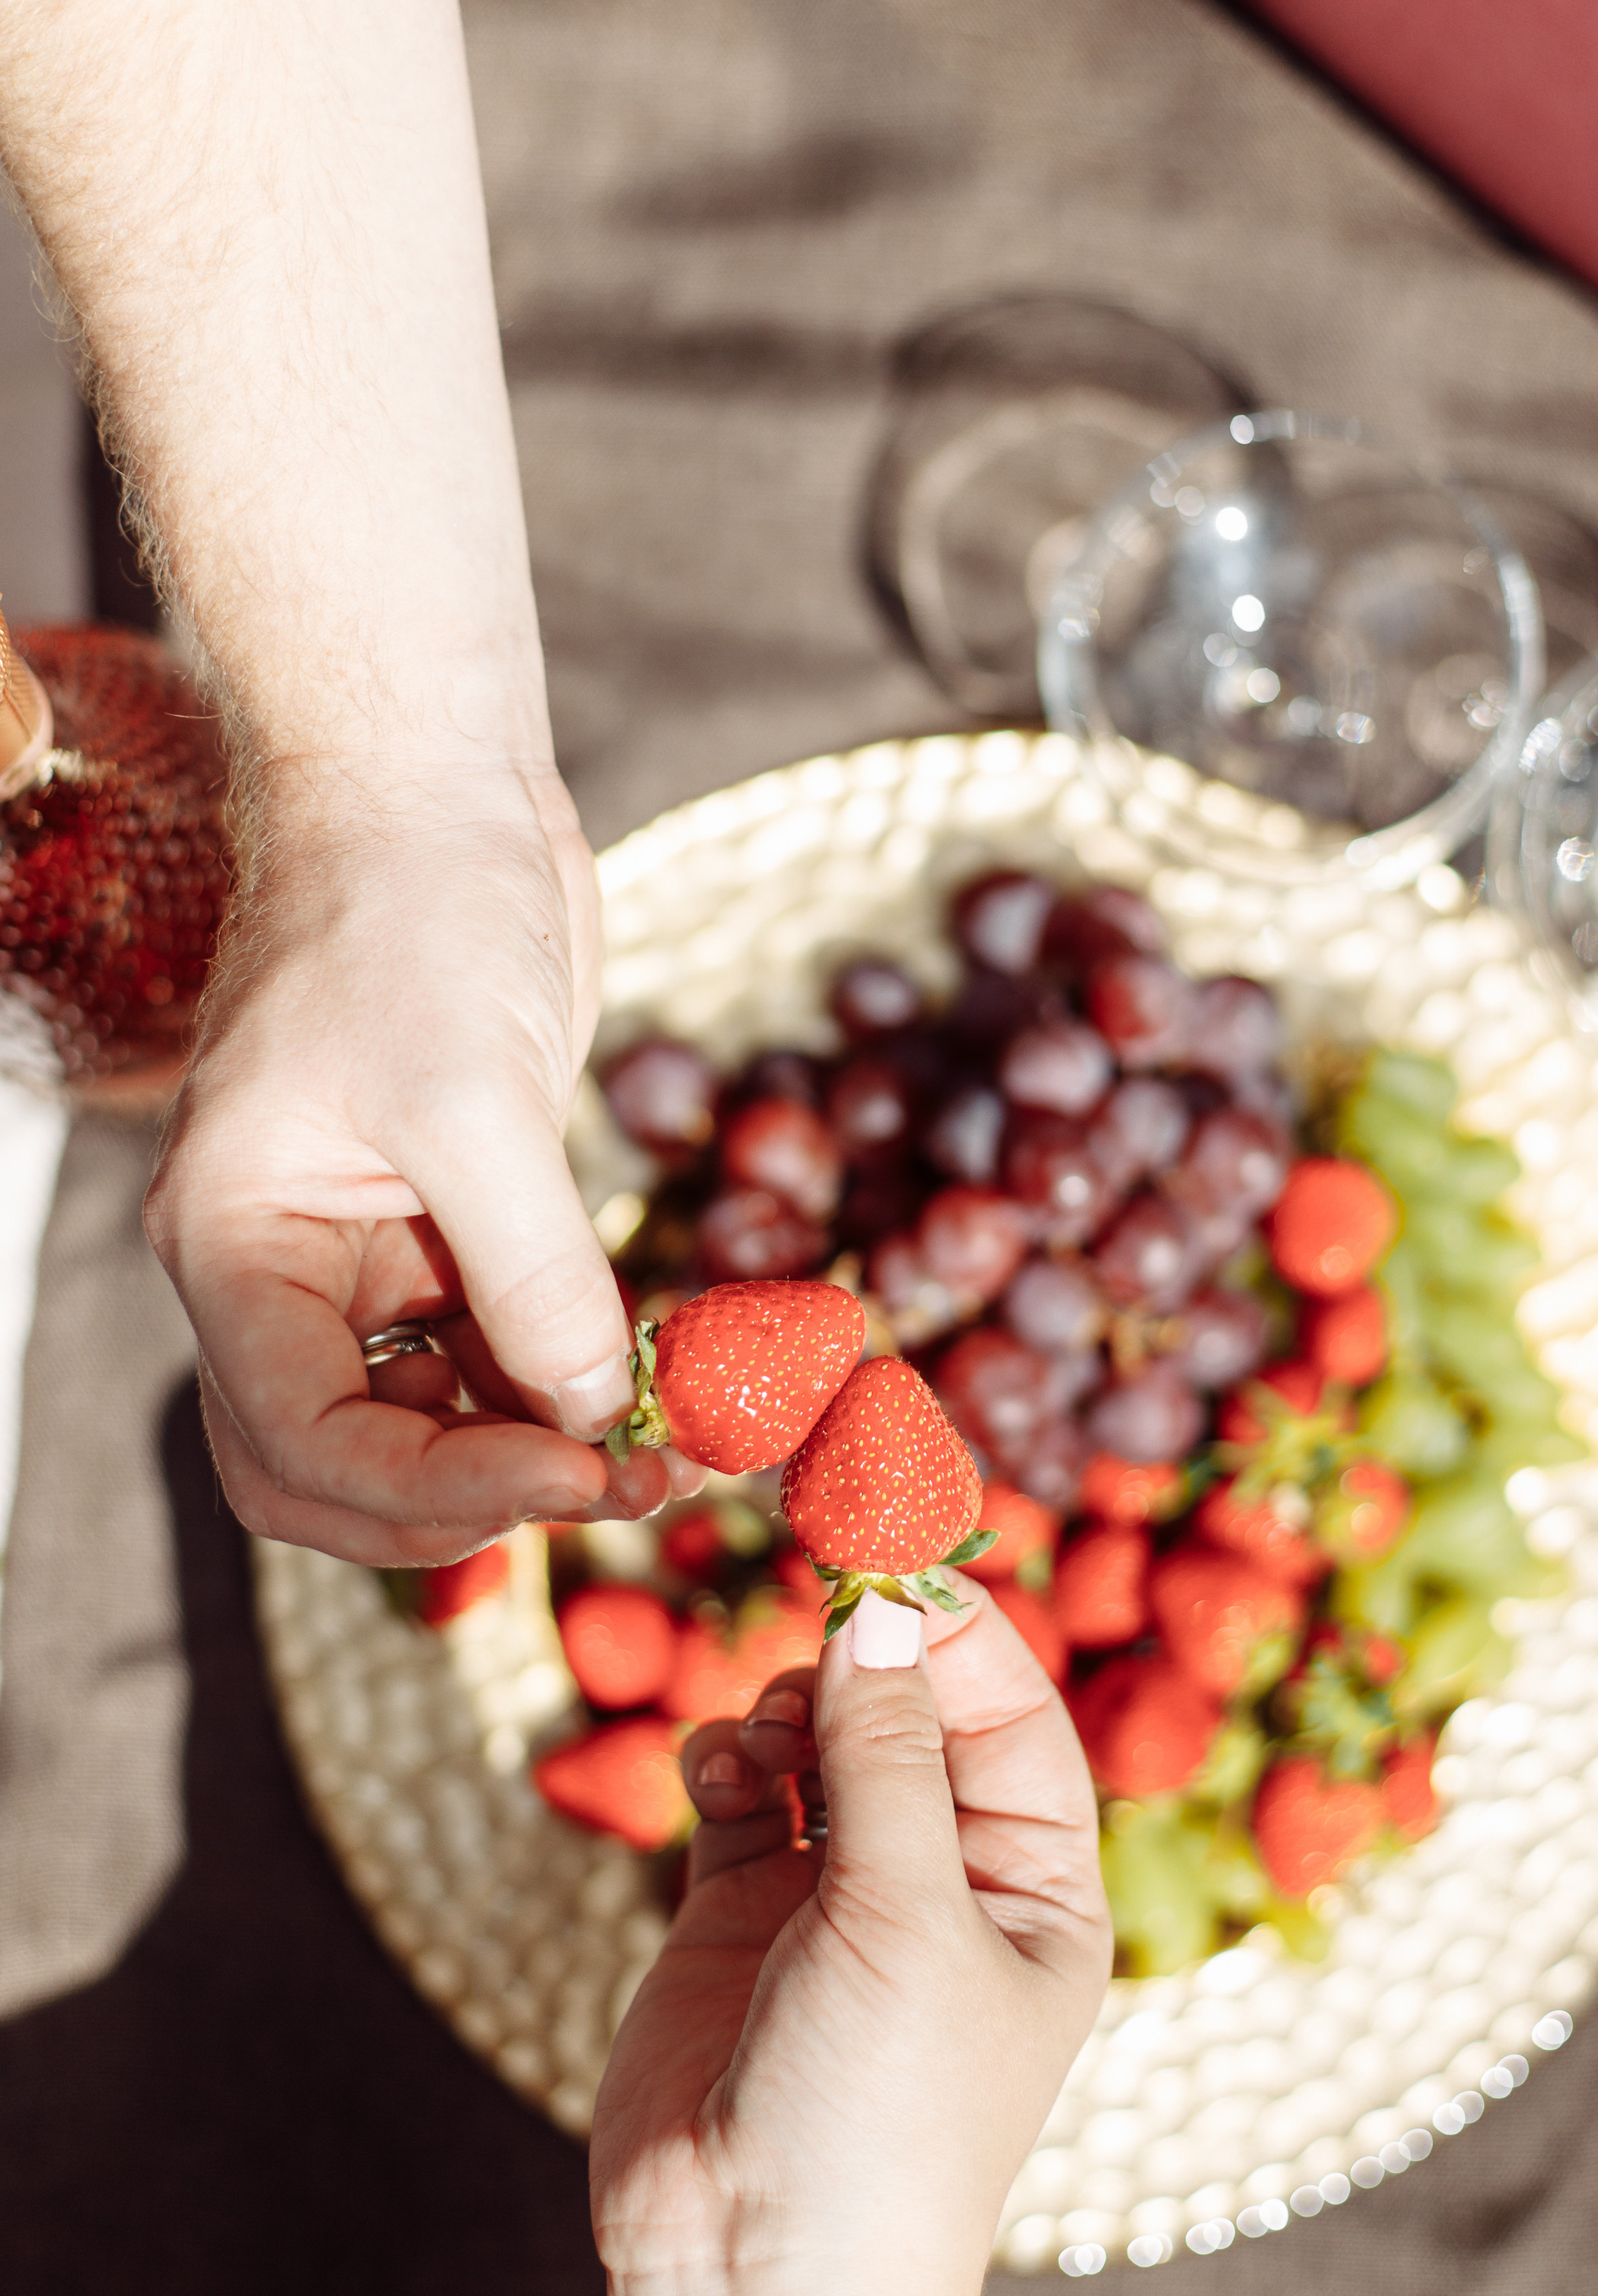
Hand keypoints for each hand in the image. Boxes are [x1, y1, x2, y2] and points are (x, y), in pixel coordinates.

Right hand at [145, 760, 700, 1565]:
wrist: (437, 792)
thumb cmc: (411, 909)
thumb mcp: (471, 1096)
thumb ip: (530, 1274)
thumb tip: (590, 1418)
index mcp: (232, 1245)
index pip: (301, 1440)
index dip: (438, 1489)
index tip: (576, 1475)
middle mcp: (280, 1273)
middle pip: (337, 1472)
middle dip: (473, 1503)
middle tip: (624, 1487)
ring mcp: (362, 1258)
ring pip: (425, 1427)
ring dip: (536, 1454)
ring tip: (668, 1445)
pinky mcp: (445, 1232)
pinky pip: (491, 1357)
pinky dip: (564, 1389)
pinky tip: (652, 1383)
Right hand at [591, 1581, 1110, 2295]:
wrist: (754, 2276)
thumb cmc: (880, 2117)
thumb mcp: (909, 1916)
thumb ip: (890, 1754)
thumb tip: (882, 1611)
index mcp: (1040, 1892)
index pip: (1016, 1717)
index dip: (959, 1632)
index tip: (889, 1556)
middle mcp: (947, 1884)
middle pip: (916, 1714)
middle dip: (865, 1664)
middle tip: (813, 1630)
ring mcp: (840, 1898)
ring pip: (824, 1740)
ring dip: (792, 1710)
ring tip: (769, 1740)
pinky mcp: (741, 1916)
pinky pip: (745, 1791)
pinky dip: (731, 1758)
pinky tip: (720, 1774)